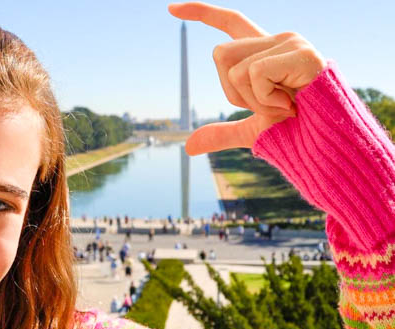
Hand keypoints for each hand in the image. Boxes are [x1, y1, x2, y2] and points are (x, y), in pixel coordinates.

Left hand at [168, 2, 326, 154]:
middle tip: (269, 105)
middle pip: (219, 54)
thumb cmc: (295, 132)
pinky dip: (265, 99)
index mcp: (264, 52)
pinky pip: (255, 75)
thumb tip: (188, 147)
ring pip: (234, 67)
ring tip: (283, 105)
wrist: (325, 144)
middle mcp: (277, 39)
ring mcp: (291, 43)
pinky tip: (291, 104)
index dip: (201, 12)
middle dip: (233, 91)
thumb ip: (221, 134)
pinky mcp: (302, 55)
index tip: (171, 8)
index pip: (230, 22)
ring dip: (252, 98)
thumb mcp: (251, 131)